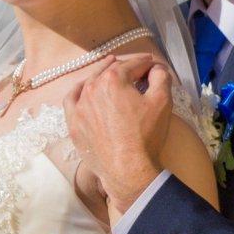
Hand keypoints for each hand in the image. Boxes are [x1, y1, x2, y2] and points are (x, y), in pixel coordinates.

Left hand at [63, 53, 172, 212]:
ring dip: (103, 76)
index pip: (133, 64)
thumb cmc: (146, 135)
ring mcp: (79, 106)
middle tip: (138, 71)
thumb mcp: (162, 102)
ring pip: (91, 82)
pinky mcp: (73, 122)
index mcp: (113, 79)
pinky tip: (84, 88)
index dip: (147, 64)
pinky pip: (71, 99)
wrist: (127, 170)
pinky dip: (79, 91)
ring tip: (112, 72)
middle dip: (126, 68)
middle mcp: (92, 88)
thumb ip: (161, 77)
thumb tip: (156, 69)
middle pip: (111, 71)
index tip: (154, 66)